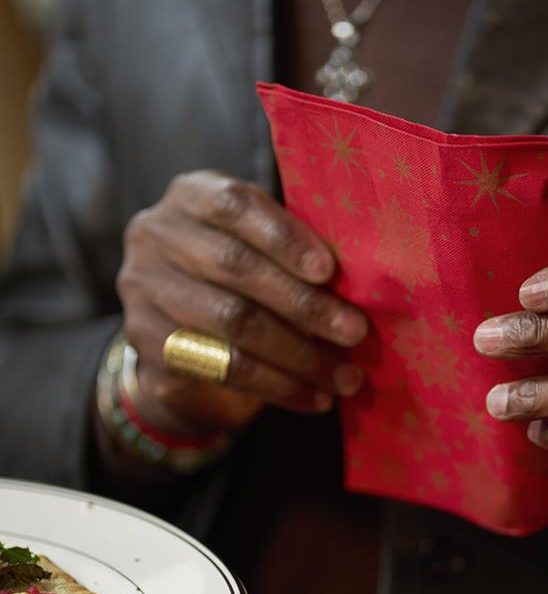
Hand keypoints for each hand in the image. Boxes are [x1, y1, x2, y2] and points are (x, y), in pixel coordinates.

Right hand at [117, 171, 367, 433]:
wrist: (184, 336)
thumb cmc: (242, 279)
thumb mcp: (263, 248)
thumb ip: (296, 253)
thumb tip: (359, 285)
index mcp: (192, 195)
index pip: (236, 205)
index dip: (285, 237)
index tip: (329, 272)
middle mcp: (156, 235)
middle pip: (235, 266)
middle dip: (303, 303)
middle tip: (355, 332)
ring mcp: (143, 289)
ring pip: (231, 323)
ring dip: (299, 355)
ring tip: (345, 376)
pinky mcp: (147, 343)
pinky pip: (222, 369)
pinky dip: (277, 386)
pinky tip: (314, 398)